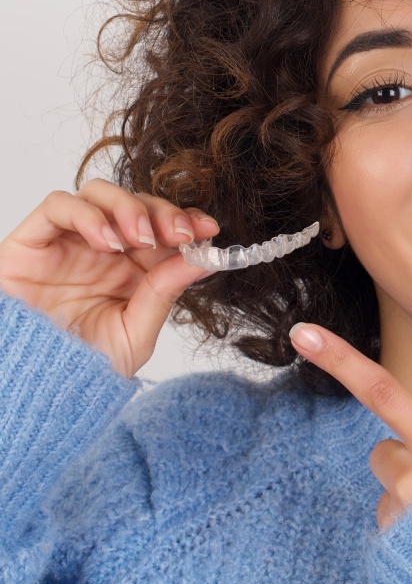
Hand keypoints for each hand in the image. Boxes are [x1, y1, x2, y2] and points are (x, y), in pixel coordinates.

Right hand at [0, 178, 220, 378]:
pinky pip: (58, 205)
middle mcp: (101, 250)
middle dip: (165, 213)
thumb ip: (165, 292)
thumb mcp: (135, 332)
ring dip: (130, 207)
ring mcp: (67, 242)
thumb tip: (205, 258)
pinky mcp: (32, 242)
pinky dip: (87, 214)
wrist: (34, 390)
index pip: (163, 225)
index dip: (187, 219)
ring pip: (100, 193)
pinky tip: (106, 243)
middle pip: (137, 203)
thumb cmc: (80, 367)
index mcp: (132, 268)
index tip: (208, 228)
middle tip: (181, 234)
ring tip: (142, 240)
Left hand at [290, 323, 411, 529]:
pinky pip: (389, 529)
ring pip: (387, 494)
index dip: (340, 359)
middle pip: (382, 453)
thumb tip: (396, 448)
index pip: (383, 391)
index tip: (302, 333)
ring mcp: (406, 515)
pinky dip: (408, 534)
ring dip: (409, 504)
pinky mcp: (396, 548)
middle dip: (402, 464)